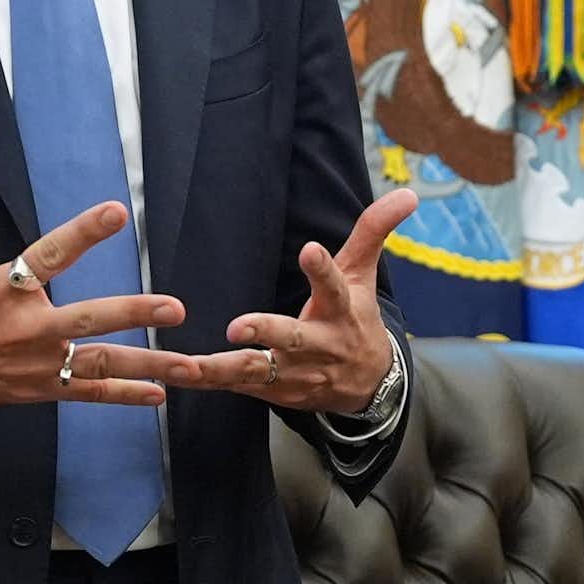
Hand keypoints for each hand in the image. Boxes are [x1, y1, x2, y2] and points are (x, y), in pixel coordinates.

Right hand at [0, 161, 183, 419]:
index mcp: (2, 289)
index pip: (49, 254)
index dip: (83, 232)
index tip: (117, 211)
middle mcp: (24, 328)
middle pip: (86, 319)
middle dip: (133, 313)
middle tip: (175, 308)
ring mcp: (35, 363)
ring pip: (98, 364)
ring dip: (146, 366)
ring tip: (189, 366)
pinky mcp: (38, 389)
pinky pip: (87, 393)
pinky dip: (123, 396)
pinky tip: (159, 395)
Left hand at [79, 186, 417, 413]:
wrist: (369, 387)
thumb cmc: (357, 319)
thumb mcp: (364, 275)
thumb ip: (375, 231)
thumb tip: (408, 192)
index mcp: (340, 310)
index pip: (334, 285)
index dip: (322, 268)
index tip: (309, 249)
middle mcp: (318, 344)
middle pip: (292, 338)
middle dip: (265, 332)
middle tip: (238, 327)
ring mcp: (295, 373)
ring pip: (257, 370)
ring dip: (222, 368)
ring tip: (187, 364)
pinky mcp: (275, 392)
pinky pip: (237, 386)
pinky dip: (207, 382)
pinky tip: (174, 374)